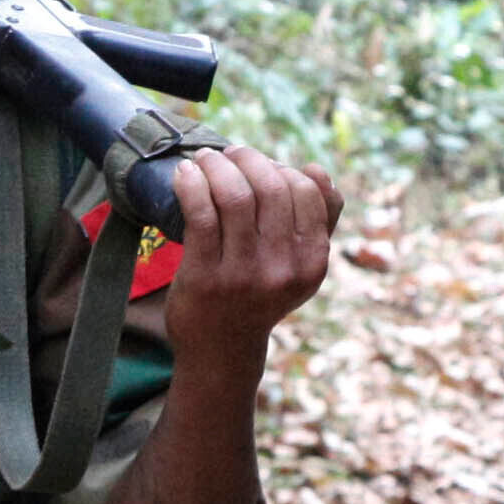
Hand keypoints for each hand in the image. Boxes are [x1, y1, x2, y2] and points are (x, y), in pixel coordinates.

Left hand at [153, 143, 338, 371]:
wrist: (222, 349)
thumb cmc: (259, 296)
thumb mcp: (299, 267)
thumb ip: (318, 223)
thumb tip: (318, 171)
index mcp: (313, 262)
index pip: (307, 192)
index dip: (281, 167)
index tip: (258, 165)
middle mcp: (284, 269)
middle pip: (271, 187)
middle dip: (246, 159)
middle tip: (227, 154)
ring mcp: (244, 274)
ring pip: (235, 196)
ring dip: (216, 166)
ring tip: (204, 159)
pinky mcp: (206, 276)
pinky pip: (201, 214)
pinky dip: (191, 184)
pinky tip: (185, 174)